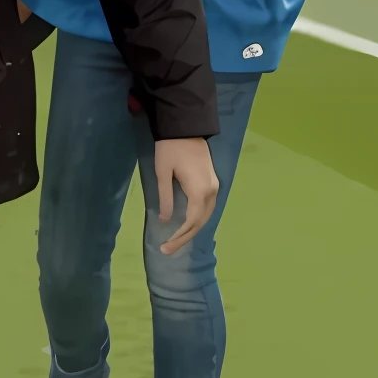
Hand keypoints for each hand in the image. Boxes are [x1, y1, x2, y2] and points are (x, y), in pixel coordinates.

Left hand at [151, 137, 218, 255]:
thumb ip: (166, 198)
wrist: (186, 128)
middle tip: (167, 250)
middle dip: (185, 237)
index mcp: (200, 191)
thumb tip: (166, 220)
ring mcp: (215, 187)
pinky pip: (207, 207)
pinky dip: (197, 219)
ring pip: (206, 215)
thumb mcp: (162, 173)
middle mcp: (212, 191)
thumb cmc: (170, 149)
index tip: (165, 246)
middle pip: (201, 222)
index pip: (192, 221)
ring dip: (192, 230)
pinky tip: (186, 225)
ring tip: (175, 241)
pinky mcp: (213, 182)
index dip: (179, 236)